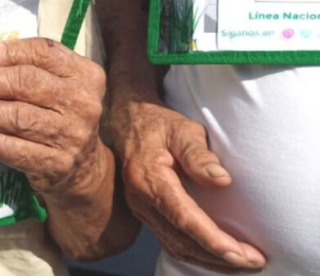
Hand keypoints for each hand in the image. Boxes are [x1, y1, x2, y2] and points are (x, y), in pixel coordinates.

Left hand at [0, 38, 105, 199]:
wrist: (81, 169)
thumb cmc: (56, 115)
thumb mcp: (53, 85)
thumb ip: (24, 68)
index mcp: (84, 74)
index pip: (41, 52)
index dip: (4, 52)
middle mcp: (82, 103)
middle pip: (25, 83)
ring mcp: (72, 135)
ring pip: (16, 116)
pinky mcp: (55, 164)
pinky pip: (11, 149)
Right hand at [110, 99, 265, 272]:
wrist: (128, 121)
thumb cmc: (158, 123)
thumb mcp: (181, 129)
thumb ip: (198, 154)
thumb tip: (222, 180)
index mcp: (149, 178)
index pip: (183, 217)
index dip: (213, 240)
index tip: (242, 254)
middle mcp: (141, 200)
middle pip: (180, 240)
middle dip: (218, 257)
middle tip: (254, 261)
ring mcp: (141, 209)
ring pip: (175, 246)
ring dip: (209, 260)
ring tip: (241, 262)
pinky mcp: (146, 212)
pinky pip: (171, 241)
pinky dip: (196, 253)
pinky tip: (217, 255)